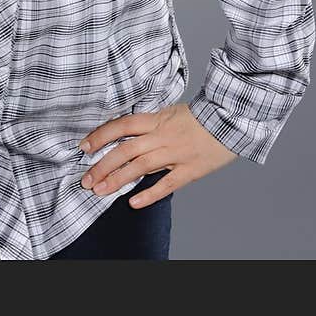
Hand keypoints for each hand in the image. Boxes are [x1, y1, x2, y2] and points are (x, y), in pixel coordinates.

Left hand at [77, 102, 238, 206]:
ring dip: (117, 180)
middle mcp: (162, 136)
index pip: (122, 125)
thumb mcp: (172, 112)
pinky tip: (133, 203)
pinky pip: (166, 184)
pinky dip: (149, 194)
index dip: (101, 135)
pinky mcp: (190, 170)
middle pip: (126, 150)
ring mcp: (175, 154)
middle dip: (103, 165)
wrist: (231, 119)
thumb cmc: (201, 116)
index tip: (84, 147)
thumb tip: (128, 133)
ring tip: (100, 191)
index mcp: (157, 119)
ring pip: (140, 167)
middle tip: (86, 179)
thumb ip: (151, 123)